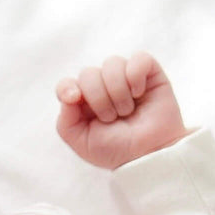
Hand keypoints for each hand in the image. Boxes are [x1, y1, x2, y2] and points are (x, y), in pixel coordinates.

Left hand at [55, 52, 190, 169]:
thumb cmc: (116, 150)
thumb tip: (69, 94)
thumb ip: (66, 121)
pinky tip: (139, 93)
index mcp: (83, 103)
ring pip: (112, 64)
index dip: (66, 87)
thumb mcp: (82, 143)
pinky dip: (136, 76)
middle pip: (88, 73)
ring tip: (127, 111)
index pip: (66, 84)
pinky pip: (139, 58)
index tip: (75, 98)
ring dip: (118, 92)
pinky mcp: (148, 72)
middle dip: (99, 99)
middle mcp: (102, 86)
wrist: (147, 155)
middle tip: (112, 118)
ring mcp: (124, 77)